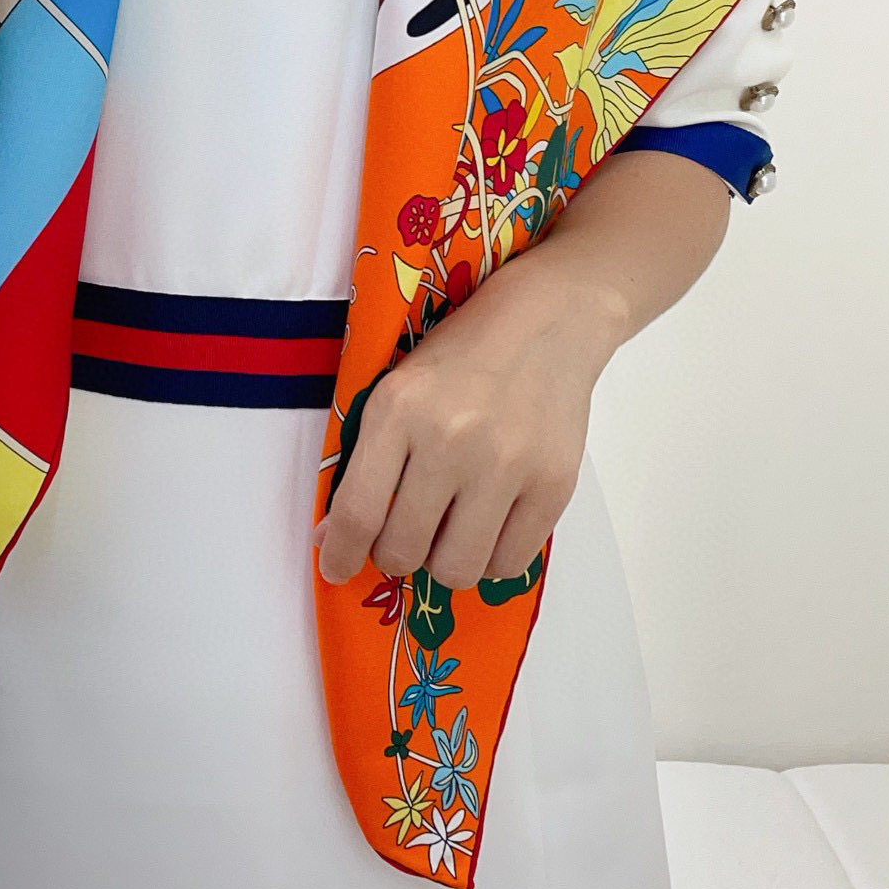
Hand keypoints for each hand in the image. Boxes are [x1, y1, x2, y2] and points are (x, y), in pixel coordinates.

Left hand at [316, 250, 628, 590]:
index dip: (339, 554)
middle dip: (394, 554)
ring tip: (447, 531)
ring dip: (442, 562)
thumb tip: (334, 537)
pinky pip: (510, 563)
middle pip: (404, 550)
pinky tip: (486, 527)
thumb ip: (365, 460)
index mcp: (398, 410)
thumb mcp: (396, 389)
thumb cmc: (461, 356)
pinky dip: (490, 558)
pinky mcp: (554, 484)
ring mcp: (507, 464)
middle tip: (403, 535)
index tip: (335, 567)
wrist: (548, 319)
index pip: (357, 512)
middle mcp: (450, 439)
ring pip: (457, 569)